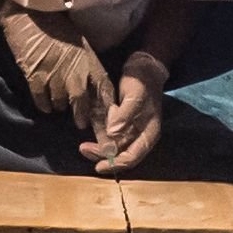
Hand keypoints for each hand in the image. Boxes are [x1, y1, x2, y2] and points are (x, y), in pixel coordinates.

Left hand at [84, 52, 169, 175]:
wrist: (144, 66)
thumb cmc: (142, 81)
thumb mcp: (135, 96)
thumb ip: (124, 115)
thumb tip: (112, 135)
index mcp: (149, 134)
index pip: (132, 157)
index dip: (115, 164)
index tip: (98, 165)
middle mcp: (140, 136)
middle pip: (121, 155)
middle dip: (102, 156)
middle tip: (84, 149)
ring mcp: (132, 130)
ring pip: (115, 148)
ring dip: (99, 150)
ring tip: (83, 146)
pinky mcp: (123, 123)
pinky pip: (111, 138)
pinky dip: (100, 140)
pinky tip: (90, 137)